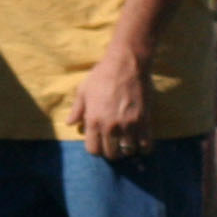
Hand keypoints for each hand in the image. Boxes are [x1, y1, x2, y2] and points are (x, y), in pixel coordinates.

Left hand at [71, 45, 152, 161]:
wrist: (127, 63)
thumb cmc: (103, 74)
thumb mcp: (84, 90)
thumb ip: (77, 109)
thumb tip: (70, 123)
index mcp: (94, 121)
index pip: (93, 150)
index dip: (97, 150)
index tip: (101, 144)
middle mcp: (110, 127)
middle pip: (111, 153)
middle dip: (112, 151)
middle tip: (115, 144)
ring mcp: (129, 124)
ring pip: (128, 150)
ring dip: (127, 149)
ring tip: (128, 143)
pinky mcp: (144, 119)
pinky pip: (146, 143)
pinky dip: (144, 148)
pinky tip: (142, 143)